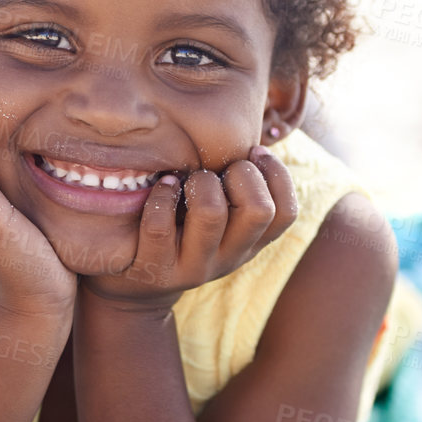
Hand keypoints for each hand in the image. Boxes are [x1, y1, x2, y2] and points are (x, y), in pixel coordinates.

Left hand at [81, 147, 297, 310]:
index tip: (252, 153)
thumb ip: (235, 188)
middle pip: (259, 210)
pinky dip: (160, 196)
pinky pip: (159, 224)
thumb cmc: (179, 231)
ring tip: (187, 179)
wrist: (135, 286)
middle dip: (240, 174)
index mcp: (250, 242)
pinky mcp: (156, 269)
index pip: (286, 213)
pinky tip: (160, 187)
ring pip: (211, 214)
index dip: (277, 175)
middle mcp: (230, 257)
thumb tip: (247, 135)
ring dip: (199, 183)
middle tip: (217, 170)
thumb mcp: (216, 217)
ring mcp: (193, 267)